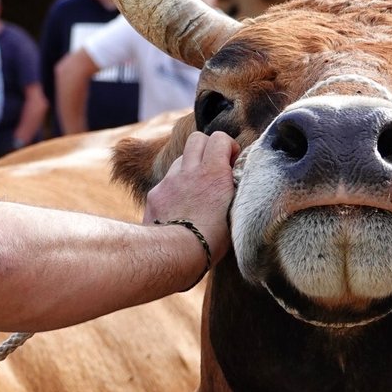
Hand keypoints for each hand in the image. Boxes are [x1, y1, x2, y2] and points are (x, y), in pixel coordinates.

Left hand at [144, 130, 237, 265]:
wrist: (175, 254)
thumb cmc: (212, 240)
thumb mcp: (236, 214)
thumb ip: (234, 191)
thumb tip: (236, 179)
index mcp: (214, 173)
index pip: (220, 138)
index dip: (228, 147)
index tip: (232, 163)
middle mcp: (190, 171)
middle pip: (196, 138)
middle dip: (207, 148)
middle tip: (214, 168)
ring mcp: (169, 181)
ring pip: (181, 159)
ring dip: (191, 167)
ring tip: (197, 189)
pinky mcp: (155, 194)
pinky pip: (166, 181)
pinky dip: (174, 188)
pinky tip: (179, 206)